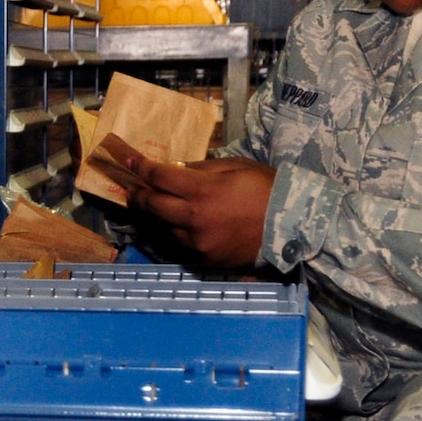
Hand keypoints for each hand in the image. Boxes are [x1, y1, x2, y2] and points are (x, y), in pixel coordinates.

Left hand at [119, 154, 276, 267]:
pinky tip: (179, 223)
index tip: (130, 161)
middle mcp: (194, 220)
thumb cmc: (265, 189)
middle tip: (131, 187)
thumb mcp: (234, 167)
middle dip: (137, 195)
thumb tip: (175, 171)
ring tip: (155, 205)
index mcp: (202, 192)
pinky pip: (181, 243)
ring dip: (157, 215)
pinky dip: (175, 231)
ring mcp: (198, 243)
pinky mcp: (205, 259)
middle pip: (152, 206)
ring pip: (164, 227)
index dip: (141, 167)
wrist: (292, 225)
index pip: (159, 178)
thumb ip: (201, 169)